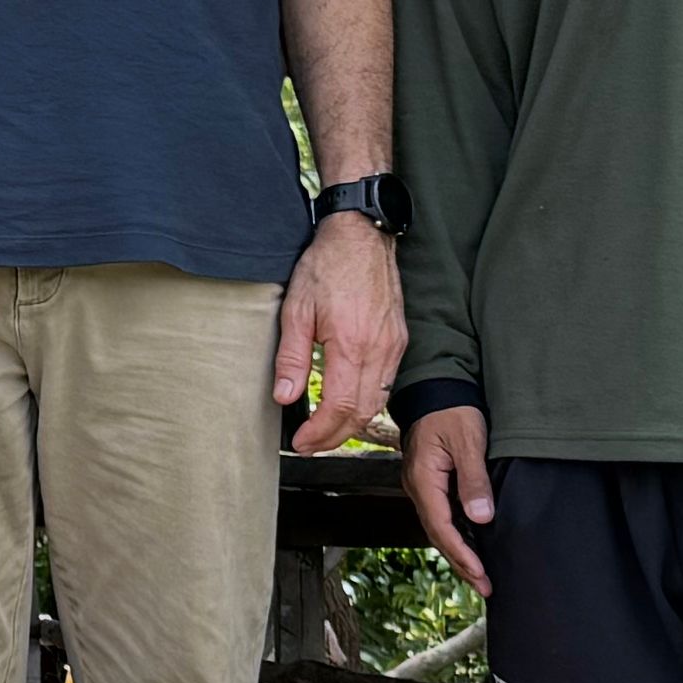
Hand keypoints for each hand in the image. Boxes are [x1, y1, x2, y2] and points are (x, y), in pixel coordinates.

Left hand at [272, 213, 405, 454]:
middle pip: (362, 413)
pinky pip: (387, 383)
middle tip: (310, 444)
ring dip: (353, 424)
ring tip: (326, 432)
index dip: (320, 432)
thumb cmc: (326, 267)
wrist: (361, 237)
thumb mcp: (295, 309)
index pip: (340, 407)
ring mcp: (394, 346)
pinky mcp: (399, 340)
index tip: (301, 442)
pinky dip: (369, 403)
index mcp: (352, 345)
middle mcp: (379, 350)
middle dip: (335, 436)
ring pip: (379, 402)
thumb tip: (283, 396)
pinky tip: (349, 405)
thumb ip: (290, 357)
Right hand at [400, 405, 493, 595]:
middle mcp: (417, 487)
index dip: (462, 554)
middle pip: (437, 534)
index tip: (482, 574)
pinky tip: (470, 545)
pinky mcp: (430, 483)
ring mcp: (421, 486)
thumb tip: (480, 518)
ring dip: (458, 553)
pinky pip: (440, 516)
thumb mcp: (469, 441)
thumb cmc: (453, 411)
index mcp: (424, 479)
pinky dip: (455, 536)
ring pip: (438, 528)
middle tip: (485, 586)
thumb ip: (474, 479)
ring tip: (479, 575)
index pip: (442, 527)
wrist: (436, 389)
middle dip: (461, 563)